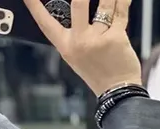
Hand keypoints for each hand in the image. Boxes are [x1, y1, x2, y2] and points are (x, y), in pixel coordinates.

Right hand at [24, 0, 142, 95]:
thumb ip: (77, 31)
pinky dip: (123, 0)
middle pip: (78, 4)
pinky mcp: (115, 37)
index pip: (46, 23)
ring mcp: (96, 39)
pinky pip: (121, 10)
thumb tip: (80, 4)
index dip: (35, 8)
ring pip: (105, 3)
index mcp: (65, 46)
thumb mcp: (78, 54)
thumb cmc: (97, 70)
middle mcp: (78, 42)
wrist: (116, 88)